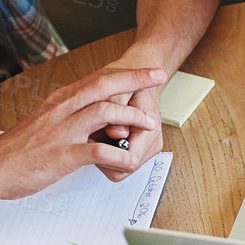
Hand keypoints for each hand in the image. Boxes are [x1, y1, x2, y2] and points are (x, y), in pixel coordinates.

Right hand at [0, 65, 165, 202]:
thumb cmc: (18, 150)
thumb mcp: (47, 124)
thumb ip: (70, 119)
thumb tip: (93, 121)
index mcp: (60, 101)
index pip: (97, 78)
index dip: (126, 72)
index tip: (148, 70)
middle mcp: (62, 110)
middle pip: (104, 85)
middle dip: (134, 79)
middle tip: (158, 76)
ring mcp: (62, 132)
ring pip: (103, 112)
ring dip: (130, 116)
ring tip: (149, 123)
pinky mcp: (62, 156)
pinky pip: (96, 152)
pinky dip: (117, 156)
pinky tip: (129, 161)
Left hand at [89, 65, 164, 179]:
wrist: (141, 77)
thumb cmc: (131, 81)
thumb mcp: (122, 87)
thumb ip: (118, 108)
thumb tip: (117, 133)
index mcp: (150, 130)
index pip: (130, 161)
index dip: (109, 153)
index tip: (96, 136)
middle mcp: (151, 144)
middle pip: (123, 167)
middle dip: (105, 155)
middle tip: (93, 133)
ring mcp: (144, 149)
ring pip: (119, 166)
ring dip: (104, 152)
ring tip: (97, 131)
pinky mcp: (136, 148)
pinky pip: (117, 160)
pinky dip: (106, 150)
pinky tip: (101, 134)